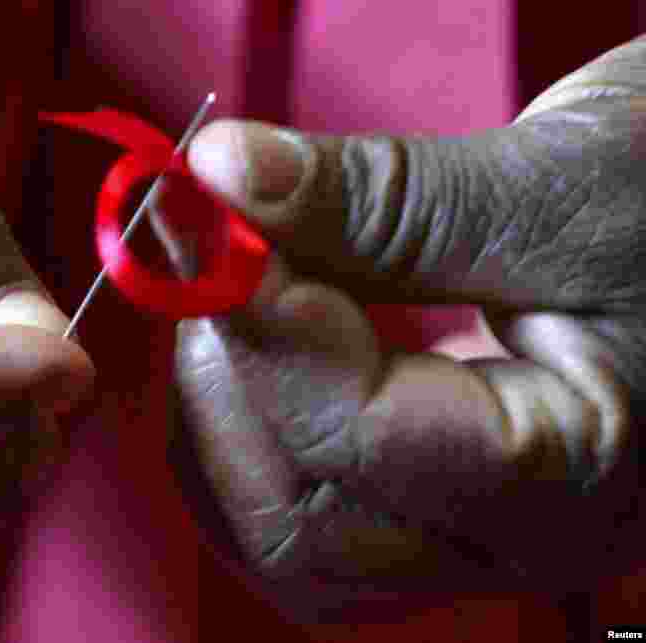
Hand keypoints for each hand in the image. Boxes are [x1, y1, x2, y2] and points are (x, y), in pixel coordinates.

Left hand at [173, 36, 645, 618]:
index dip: (261, 323)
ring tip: (241, 292)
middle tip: (219, 256)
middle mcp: (505, 538)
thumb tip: (228, 176)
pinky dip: (240, 423)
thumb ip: (380, 199)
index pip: (359, 437)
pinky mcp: (419, 498)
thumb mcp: (561, 185)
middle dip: (224, 384)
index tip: (211, 217)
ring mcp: (456, 530)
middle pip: (294, 527)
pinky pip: (290, 505)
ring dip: (219, 410)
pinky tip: (259, 337)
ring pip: (275, 534)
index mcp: (572, 476)